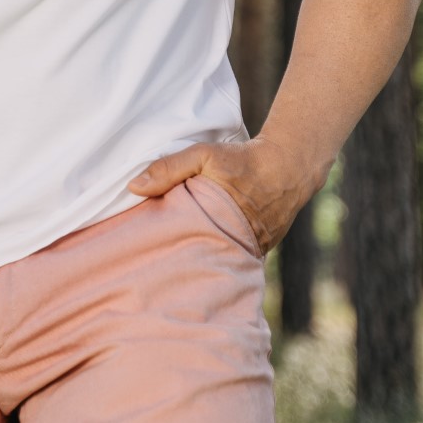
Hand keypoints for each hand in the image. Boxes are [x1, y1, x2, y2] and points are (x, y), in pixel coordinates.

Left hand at [126, 135, 319, 256]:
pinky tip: (204, 253)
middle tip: (155, 267)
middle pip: (201, 261)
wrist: (289, 165)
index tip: (145, 259)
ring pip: (219, 260)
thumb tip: (133, 187)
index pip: (184, 252)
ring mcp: (251, 251)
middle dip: (181, 263)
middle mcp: (237, 246)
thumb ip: (169, 169)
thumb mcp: (204, 155)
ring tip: (175, 266)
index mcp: (218, 227)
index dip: (166, 256)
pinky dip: (222, 253)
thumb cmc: (244, 160)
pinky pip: (235, 256)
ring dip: (202, 259)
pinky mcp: (260, 250)